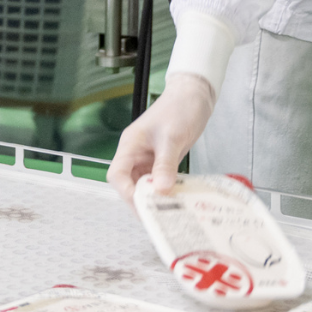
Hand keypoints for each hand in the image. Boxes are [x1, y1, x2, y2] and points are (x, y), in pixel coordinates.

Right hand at [107, 72, 216, 204]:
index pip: (117, 174)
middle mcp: (136, 154)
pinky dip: (166, 192)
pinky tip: (177, 200)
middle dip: (141, 200)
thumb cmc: (179, 108)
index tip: (143, 206)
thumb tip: (160, 190)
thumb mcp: (172, 137)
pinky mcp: (163, 161)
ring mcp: (149, 158)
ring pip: (144, 185)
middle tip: (158, 216)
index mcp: (130, 144)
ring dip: (154, 198)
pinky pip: (159, 181)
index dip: (126, 192)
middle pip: (129, 184)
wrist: (194, 95)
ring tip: (169, 212)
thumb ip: (165, 164)